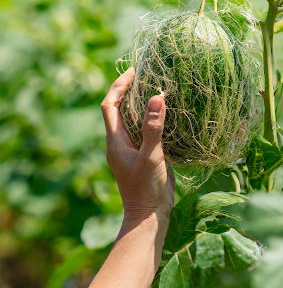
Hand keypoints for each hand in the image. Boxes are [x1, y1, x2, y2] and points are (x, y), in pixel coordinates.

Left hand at [100, 67, 174, 223]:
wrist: (149, 216)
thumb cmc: (146, 188)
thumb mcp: (151, 156)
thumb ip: (153, 127)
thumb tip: (157, 96)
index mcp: (115, 141)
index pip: (110, 106)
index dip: (118, 86)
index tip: (133, 71)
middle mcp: (120, 142)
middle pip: (119, 109)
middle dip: (129, 90)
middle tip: (147, 74)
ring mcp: (132, 150)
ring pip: (133, 120)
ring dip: (141, 103)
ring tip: (158, 88)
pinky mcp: (145, 156)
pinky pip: (145, 131)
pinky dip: (153, 118)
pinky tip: (168, 115)